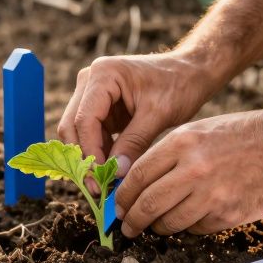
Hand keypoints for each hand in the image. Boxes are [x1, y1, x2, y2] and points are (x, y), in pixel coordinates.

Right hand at [59, 51, 214, 177]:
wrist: (190, 73)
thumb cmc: (178, 85)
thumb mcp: (158, 114)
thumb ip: (135, 142)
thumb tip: (115, 173)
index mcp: (103, 74)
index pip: (84, 119)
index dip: (90, 152)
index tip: (101, 178)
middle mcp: (90, 81)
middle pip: (72, 126)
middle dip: (84, 158)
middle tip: (97, 188)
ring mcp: (93, 94)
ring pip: (78, 133)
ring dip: (90, 158)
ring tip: (105, 184)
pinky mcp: (100, 108)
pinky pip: (92, 135)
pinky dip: (99, 154)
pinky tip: (111, 172)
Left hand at [114, 108, 262, 236]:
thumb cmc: (244, 134)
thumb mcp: (201, 130)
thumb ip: (169, 154)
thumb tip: (138, 184)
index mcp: (182, 142)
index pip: (137, 176)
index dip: (122, 196)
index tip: (118, 207)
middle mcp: (193, 168)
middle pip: (147, 205)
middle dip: (132, 221)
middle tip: (128, 227)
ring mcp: (212, 194)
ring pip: (169, 223)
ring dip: (160, 228)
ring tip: (158, 225)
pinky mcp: (229, 214)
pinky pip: (197, 229)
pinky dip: (190, 227)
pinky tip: (194, 217)